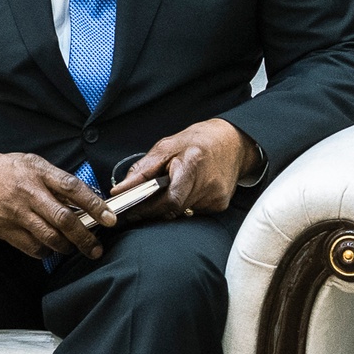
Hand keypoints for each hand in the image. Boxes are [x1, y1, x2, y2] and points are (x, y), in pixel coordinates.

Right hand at [0, 150, 114, 259]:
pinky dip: (45, 252)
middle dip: (85, 237)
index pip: (73, 188)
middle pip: (64, 218)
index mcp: (39, 172)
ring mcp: (16, 213)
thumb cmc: (4, 170)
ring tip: (74, 249)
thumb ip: (56, 181)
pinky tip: (49, 249)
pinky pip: (32, 247)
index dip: (95, 204)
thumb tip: (85, 201)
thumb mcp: (31, 164)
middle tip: (96, 248)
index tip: (110, 218)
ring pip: (49, 237)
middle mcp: (29, 192)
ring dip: (66, 247)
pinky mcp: (5, 229)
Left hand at [117, 118, 256, 221]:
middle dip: (154, 207)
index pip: (169, 200)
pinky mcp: (220, 205)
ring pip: (181, 212)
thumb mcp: (166, 147)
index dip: (147, 209)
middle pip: (173, 209)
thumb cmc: (198, 142)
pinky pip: (194, 211)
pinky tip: (189, 189)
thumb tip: (119, 190)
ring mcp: (216, 197)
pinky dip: (185, 204)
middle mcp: (208, 184)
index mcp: (192, 165)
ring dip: (170, 205)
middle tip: (143, 201)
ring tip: (172, 186)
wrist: (233, 142)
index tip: (130, 212)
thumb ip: (142, 170)